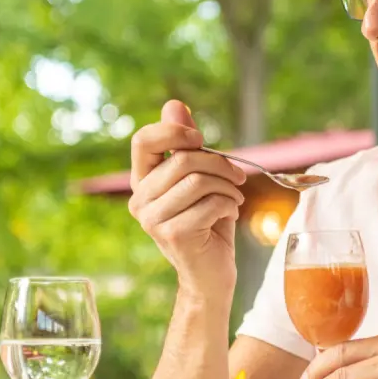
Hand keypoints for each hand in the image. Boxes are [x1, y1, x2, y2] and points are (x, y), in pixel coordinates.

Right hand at [128, 100, 247, 294]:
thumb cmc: (207, 222)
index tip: (200, 139)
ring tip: (234, 198)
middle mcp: (140, 200)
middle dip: (219, 164)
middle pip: (182, 160)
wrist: (210, 273)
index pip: (142, 140)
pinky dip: (229, 205)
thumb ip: (185, 145)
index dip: (173, 131)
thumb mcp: (199, 178)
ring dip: (228, 187)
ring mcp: (153, 220)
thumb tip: (174, 105)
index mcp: (142, 182)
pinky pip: (211, 203)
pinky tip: (228, 214)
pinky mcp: (174, 235)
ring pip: (199, 181)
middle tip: (238, 177)